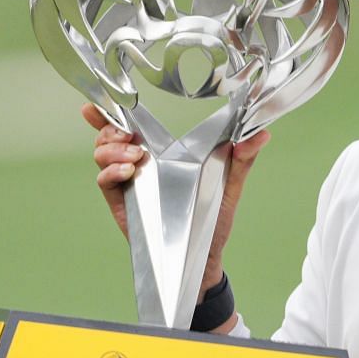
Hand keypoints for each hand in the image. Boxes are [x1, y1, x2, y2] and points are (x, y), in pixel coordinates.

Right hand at [82, 103, 270, 295]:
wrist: (203, 257)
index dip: (111, 110)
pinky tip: (128, 171)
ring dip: (112, 148)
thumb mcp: (230, 185)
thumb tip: (262, 134)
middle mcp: (141, 164)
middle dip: (110, 127)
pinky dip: (111, 171)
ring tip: (135, 156)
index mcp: (162, 153)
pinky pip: (104, 181)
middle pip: (110, 135)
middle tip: (127, 134)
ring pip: (103, 154)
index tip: (96, 100)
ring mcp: (129, 183)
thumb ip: (243, 159)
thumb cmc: (213, 220)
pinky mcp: (122, 202)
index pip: (133, 125)